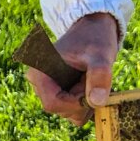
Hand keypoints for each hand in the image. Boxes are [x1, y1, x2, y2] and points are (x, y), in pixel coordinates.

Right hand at [25, 12, 118, 126]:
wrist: (95, 28)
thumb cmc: (96, 38)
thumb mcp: (101, 54)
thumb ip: (100, 76)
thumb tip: (96, 102)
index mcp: (39, 72)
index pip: (52, 104)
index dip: (75, 104)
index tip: (94, 94)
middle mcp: (39, 83)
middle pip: (61, 110)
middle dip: (83, 99)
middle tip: (93, 76)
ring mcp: (48, 89)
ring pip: (70, 112)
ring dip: (86, 99)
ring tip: (90, 76)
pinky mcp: (58, 92)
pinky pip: (74, 108)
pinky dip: (87, 100)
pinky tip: (90, 82)